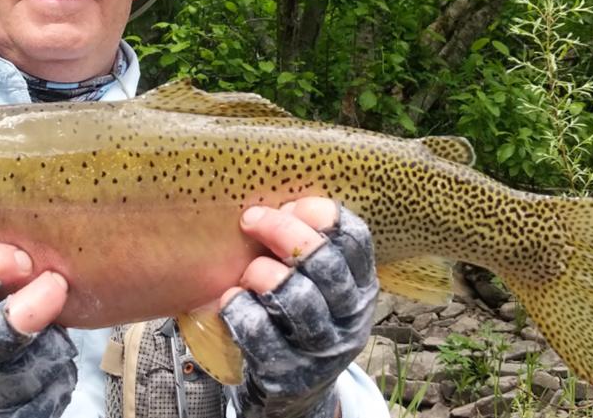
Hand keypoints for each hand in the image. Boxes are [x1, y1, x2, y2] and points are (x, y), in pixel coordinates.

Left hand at [220, 198, 377, 417]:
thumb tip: (282, 201)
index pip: (355, 239)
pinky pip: (260, 334)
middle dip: (284, 233)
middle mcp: (349, 318)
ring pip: (297, 300)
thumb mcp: (320, 283)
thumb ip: (309, 245)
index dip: (322, 214)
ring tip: (247, 271)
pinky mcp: (287, 372)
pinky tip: (230, 299)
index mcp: (362, 286)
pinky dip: (240, 310)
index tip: (290, 204)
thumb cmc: (299, 319)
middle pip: (324, 264)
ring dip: (263, 274)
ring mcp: (321, 349)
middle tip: (251, 220)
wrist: (295, 391)